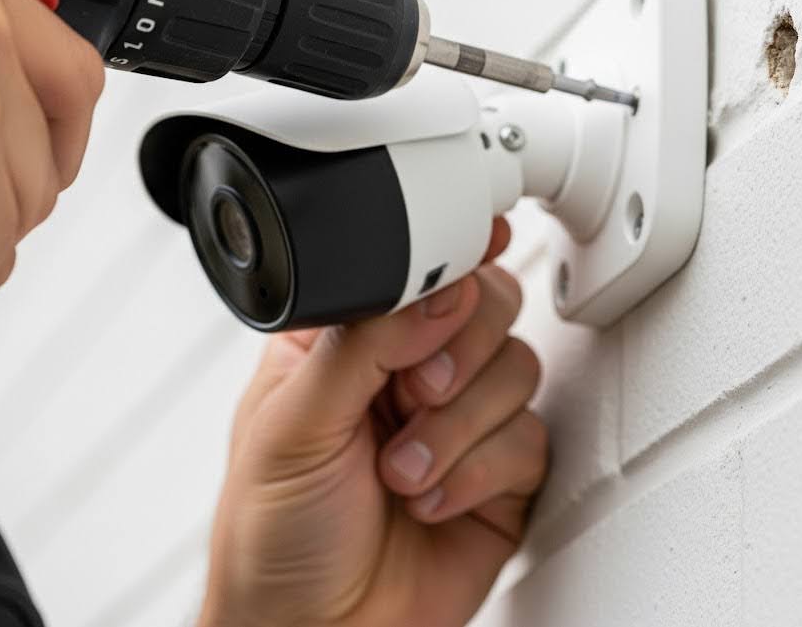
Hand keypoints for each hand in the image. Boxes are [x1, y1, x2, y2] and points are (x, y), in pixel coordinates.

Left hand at [201, 218, 547, 626]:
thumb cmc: (271, 540)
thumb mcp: (292, 426)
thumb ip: (364, 342)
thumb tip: (439, 286)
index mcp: (346, 341)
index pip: (415, 268)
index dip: (451, 260)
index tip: (467, 263)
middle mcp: (406, 372)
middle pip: (487, 304)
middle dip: (458, 352)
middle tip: (415, 393)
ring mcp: (458, 422)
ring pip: (516, 368)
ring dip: (458, 426)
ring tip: (402, 473)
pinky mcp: (498, 478)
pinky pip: (530, 439)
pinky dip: (481, 473)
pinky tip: (432, 502)